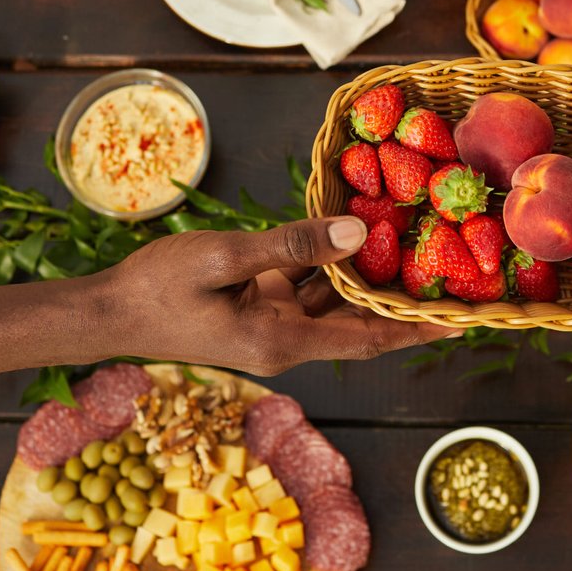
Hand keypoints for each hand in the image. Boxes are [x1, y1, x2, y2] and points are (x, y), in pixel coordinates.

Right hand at [101, 217, 453, 374]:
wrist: (108, 312)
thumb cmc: (156, 289)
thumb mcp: (224, 257)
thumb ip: (291, 246)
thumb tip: (355, 232)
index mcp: (282, 341)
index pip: (367, 339)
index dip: (417, 328)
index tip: (464, 319)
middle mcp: (286, 339)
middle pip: (360, 321)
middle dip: (403, 297)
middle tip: (454, 267)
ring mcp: (272, 323)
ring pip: (337, 301)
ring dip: (369, 276)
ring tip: (418, 243)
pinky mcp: (259, 305)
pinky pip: (309, 286)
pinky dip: (332, 264)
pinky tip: (355, 229)